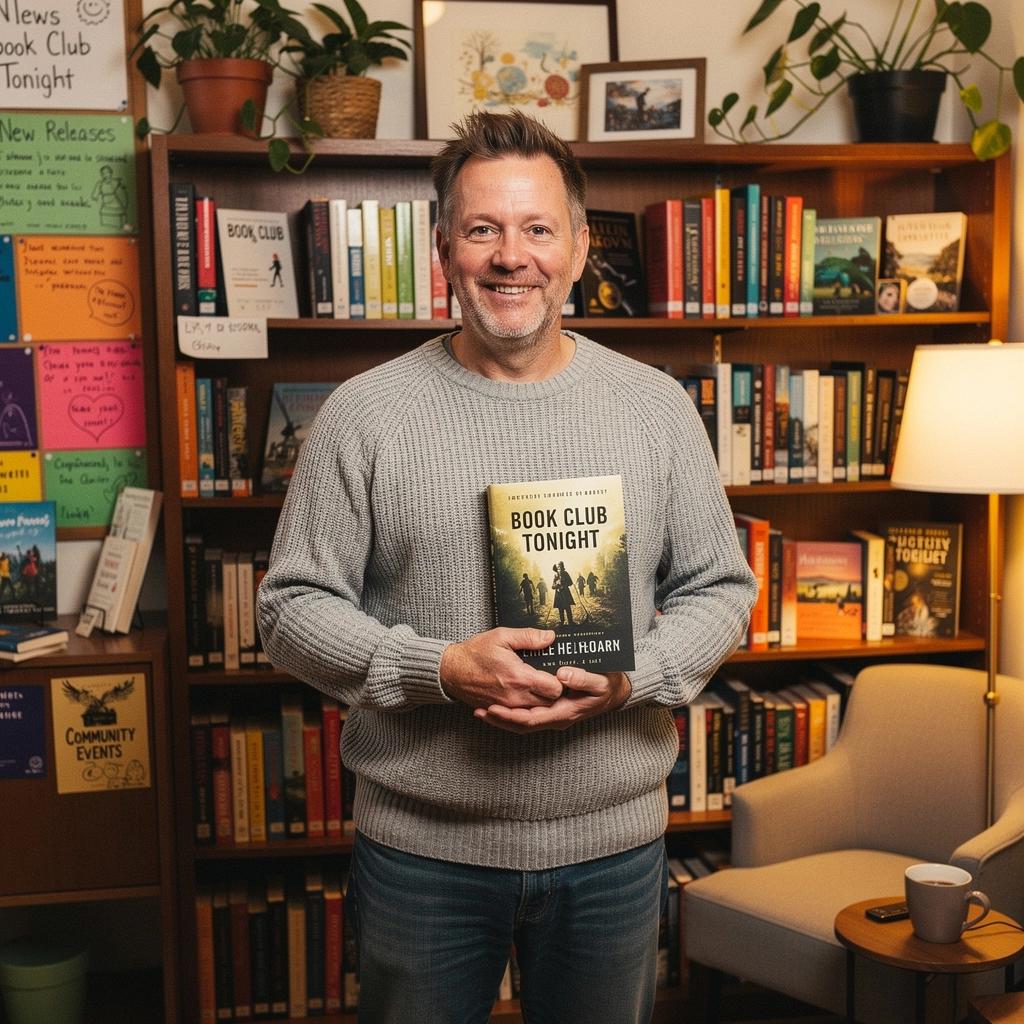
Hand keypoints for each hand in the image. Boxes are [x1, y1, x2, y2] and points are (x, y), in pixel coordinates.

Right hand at [440, 628, 561, 707]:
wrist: (451, 671)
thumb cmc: (475, 652)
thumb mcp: (502, 636)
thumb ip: (529, 637)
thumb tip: (550, 637)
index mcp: (520, 677)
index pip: (555, 688)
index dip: (561, 680)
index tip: (558, 671)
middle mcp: (516, 696)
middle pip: (550, 703)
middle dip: (554, 692)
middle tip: (553, 679)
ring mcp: (508, 707)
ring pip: (537, 711)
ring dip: (542, 701)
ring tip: (541, 686)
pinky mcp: (500, 711)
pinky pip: (522, 714)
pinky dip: (528, 707)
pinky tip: (527, 694)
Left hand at [474, 668, 631, 733]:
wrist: (616, 693)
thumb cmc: (607, 686)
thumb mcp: (600, 681)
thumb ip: (583, 678)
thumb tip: (562, 675)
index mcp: (564, 713)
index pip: (531, 719)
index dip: (510, 716)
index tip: (492, 707)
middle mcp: (555, 719)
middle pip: (522, 725)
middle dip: (500, 719)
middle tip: (479, 711)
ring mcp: (553, 716)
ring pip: (523, 723)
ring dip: (503, 718)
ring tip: (481, 710)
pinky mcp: (550, 710)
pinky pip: (527, 715)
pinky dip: (512, 713)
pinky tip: (498, 706)